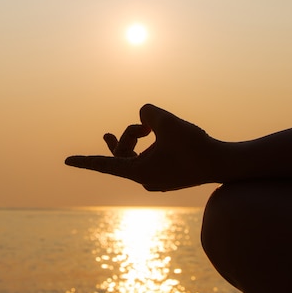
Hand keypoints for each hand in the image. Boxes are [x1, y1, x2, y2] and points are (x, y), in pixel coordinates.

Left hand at [65, 104, 221, 190]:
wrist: (225, 163)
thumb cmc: (196, 145)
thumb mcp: (168, 122)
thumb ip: (148, 112)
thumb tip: (144, 114)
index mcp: (139, 172)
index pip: (104, 164)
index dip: (84, 160)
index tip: (66, 161)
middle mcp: (145, 179)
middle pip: (122, 155)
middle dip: (126, 137)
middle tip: (137, 128)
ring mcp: (157, 180)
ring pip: (134, 158)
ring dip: (136, 140)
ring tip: (145, 128)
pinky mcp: (169, 177)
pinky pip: (147, 161)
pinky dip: (146, 148)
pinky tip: (153, 137)